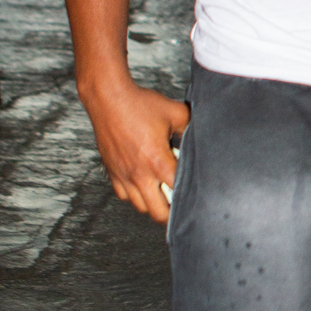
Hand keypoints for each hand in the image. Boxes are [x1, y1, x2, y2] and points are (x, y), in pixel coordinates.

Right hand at [82, 78, 190, 222]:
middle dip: (172, 212)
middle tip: (181, 206)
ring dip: (153, 204)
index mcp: (158, 161)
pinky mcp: (112, 171)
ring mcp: (123, 175)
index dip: (191, 196)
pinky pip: (124, 196)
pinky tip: (143, 186)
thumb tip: (202, 134)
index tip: (198, 195)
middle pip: (159, 212)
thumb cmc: (139, 104)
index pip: (179, 192)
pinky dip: (134, 196)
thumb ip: (191, 127)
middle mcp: (139, 173)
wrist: (108, 98)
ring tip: (164, 197)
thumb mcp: (175, 112)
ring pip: (140, 206)